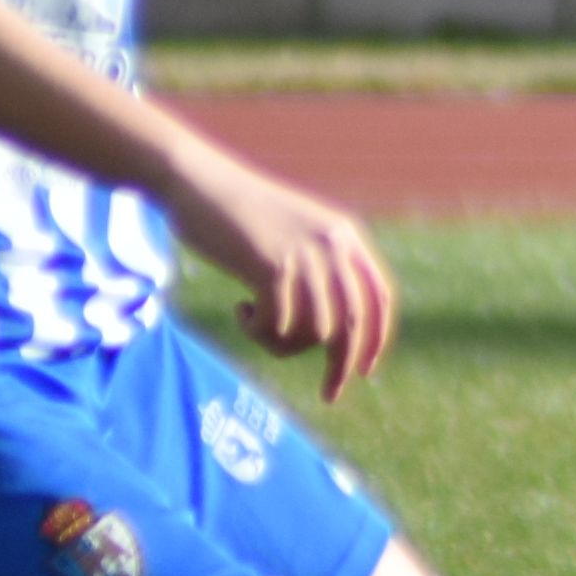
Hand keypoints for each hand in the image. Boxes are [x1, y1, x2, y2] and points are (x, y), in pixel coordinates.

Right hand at [161, 144, 396, 400]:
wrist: (196, 180)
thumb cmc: (237, 213)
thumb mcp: (293, 233)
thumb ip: (318, 268)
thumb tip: (331, 332)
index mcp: (345, 234)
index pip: (379, 297)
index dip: (377, 339)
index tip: (365, 371)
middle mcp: (333, 244)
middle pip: (353, 325)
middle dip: (343, 366)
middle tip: (329, 395)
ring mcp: (304, 255)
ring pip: (315, 332)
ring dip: (284, 343)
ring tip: (257, 324)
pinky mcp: (271, 266)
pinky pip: (278, 326)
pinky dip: (259, 331)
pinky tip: (241, 310)